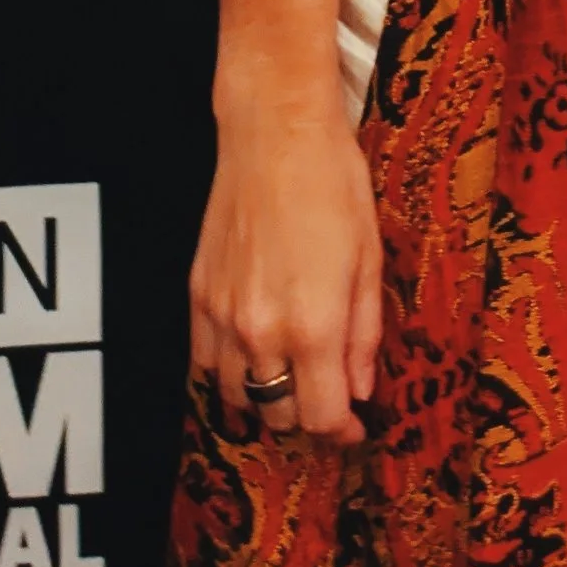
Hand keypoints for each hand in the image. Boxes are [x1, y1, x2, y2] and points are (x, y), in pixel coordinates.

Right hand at [190, 88, 380, 443]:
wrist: (274, 133)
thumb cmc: (332, 183)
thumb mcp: (369, 258)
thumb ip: (364, 333)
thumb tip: (361, 388)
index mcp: (313, 325)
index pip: (321, 418)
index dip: (343, 433)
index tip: (355, 428)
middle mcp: (260, 331)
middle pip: (279, 415)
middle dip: (308, 415)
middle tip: (328, 396)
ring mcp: (221, 316)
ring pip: (237, 397)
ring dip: (267, 397)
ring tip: (292, 376)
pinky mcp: (197, 296)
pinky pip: (205, 365)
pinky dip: (230, 371)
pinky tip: (253, 352)